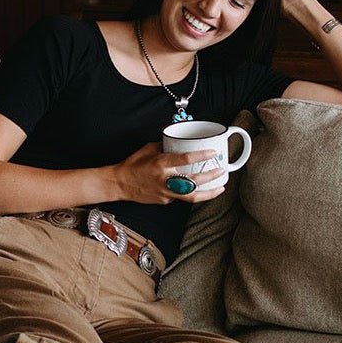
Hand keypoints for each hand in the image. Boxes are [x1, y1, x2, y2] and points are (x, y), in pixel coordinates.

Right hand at [109, 142, 225, 204]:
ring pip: (192, 196)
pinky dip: (190, 192)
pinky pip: (180, 196)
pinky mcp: (165, 201)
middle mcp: (165, 179)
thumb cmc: (132, 165)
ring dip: (209, 192)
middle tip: (222, 171)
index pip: (185, 159)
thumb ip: (164, 146)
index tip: (212, 153)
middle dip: (211, 176)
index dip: (201, 156)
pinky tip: (197, 189)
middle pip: (194, 180)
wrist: (119, 184)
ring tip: (220, 188)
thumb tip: (177, 141)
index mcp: (161, 164)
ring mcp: (165, 192)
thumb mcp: (148, 149)